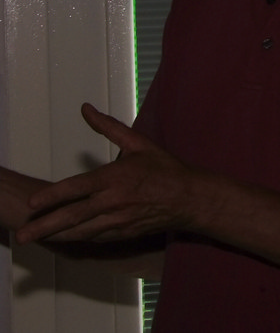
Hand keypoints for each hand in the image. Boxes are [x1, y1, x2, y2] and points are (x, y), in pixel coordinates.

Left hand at [17, 103, 199, 244]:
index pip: (77, 188)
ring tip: (33, 239)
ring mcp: (118, 221)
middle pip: (73, 216)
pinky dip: (75, 239)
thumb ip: (108, 127)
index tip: (33, 204)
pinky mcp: (123, 234)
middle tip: (21, 235)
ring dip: (54, 236)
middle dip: (43, 227)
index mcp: (116, 177)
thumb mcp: (138, 143)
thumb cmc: (165, 170)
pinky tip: (61, 239)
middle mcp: (114, 202)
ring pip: (80, 232)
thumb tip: (86, 109)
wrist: (190, 199)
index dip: (53, 197)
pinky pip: (94, 238)